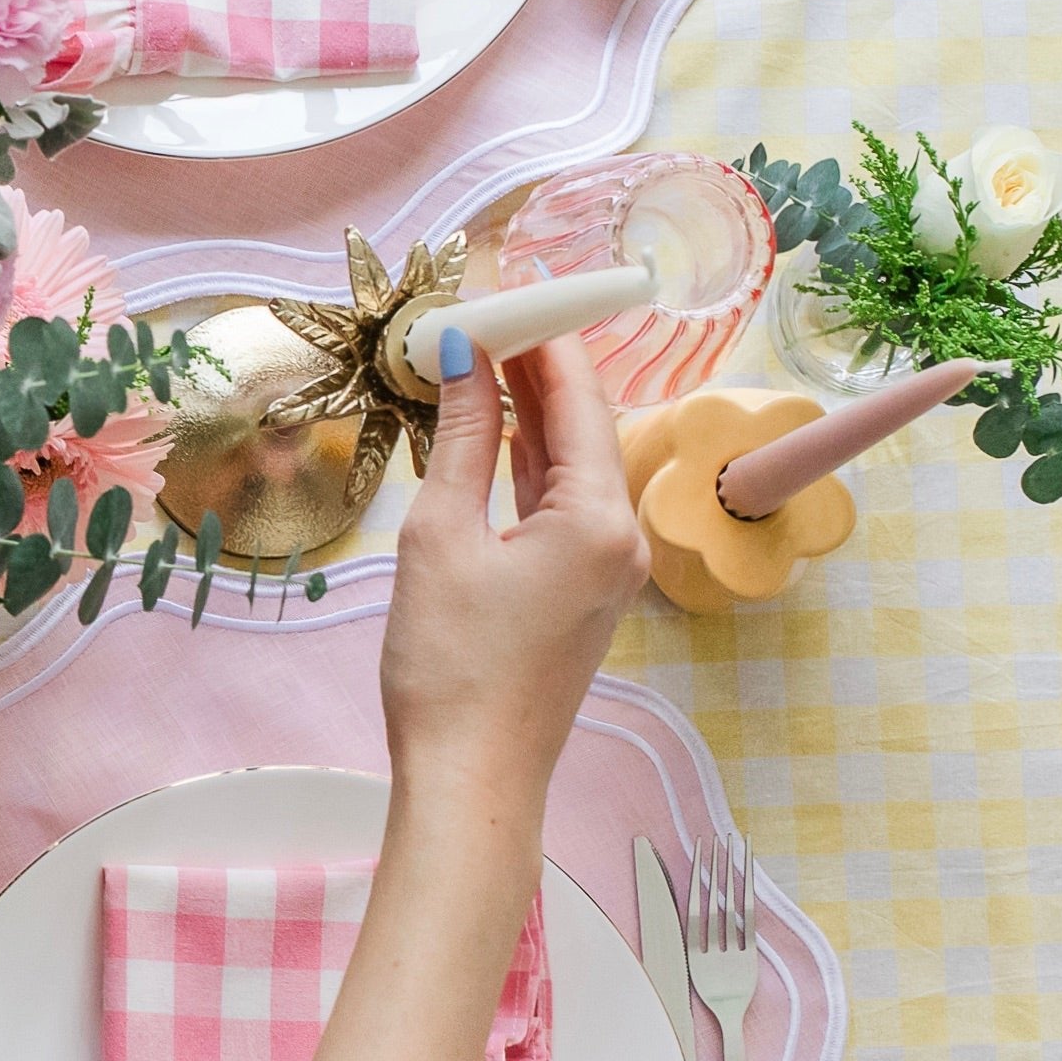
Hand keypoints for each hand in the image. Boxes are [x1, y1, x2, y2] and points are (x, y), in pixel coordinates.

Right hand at [380, 330, 648, 805]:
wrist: (472, 776)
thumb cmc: (450, 665)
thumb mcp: (440, 538)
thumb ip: (458, 441)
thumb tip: (461, 359)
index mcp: (598, 518)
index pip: (577, 396)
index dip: (540, 333)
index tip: (503, 284)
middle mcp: (622, 536)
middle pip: (583, 424)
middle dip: (533, 365)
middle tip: (480, 310)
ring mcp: (608, 567)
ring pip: (572, 463)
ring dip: (526, 412)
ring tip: (474, 357)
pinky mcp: (582, 591)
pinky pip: (561, 503)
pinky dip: (526, 462)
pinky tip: (489, 434)